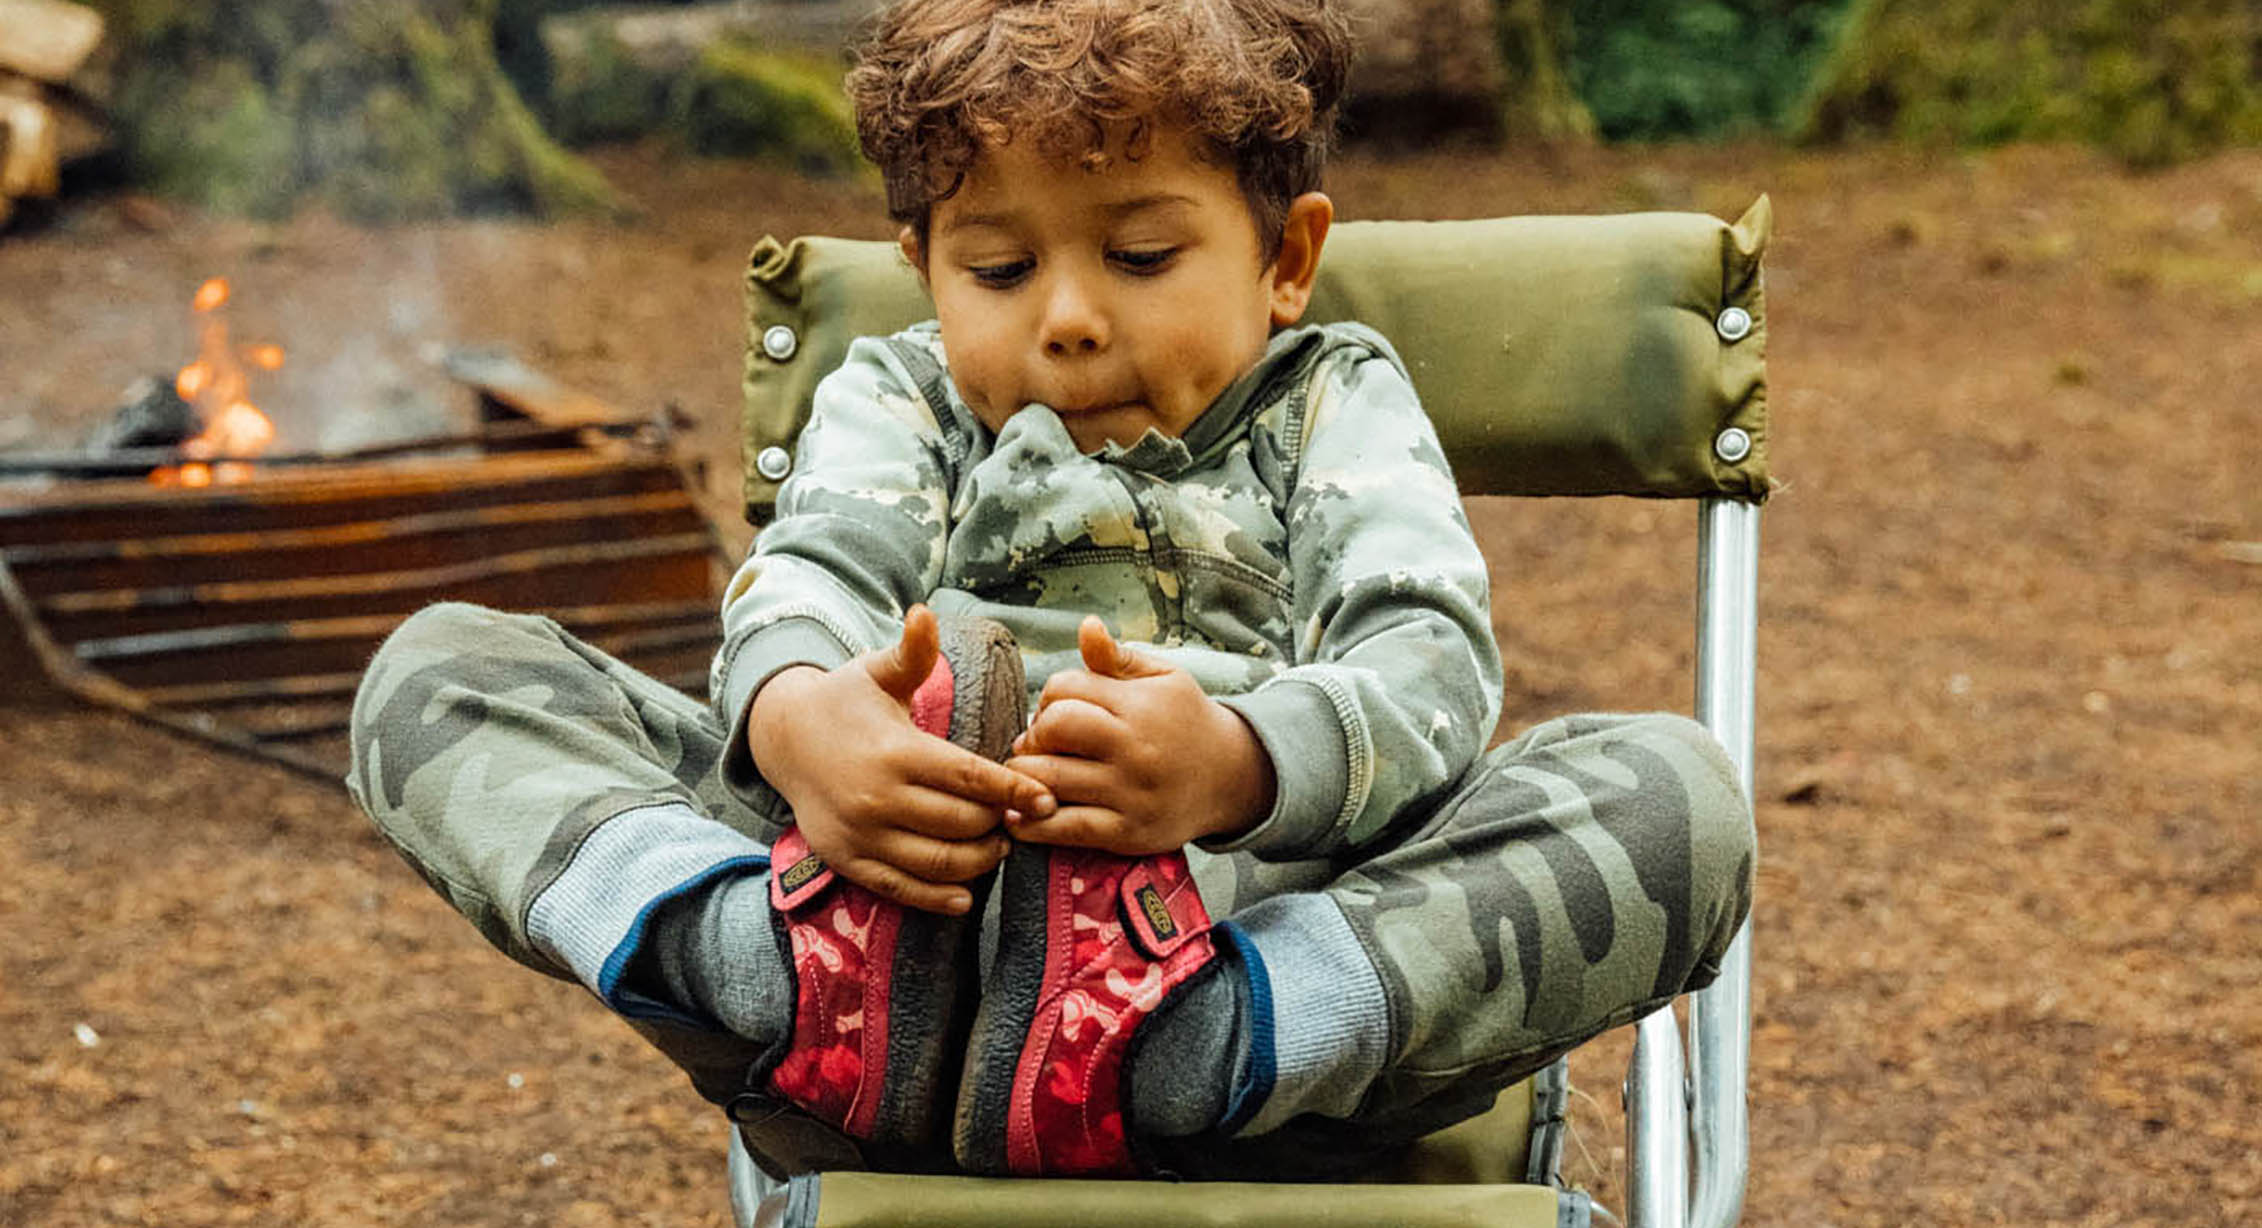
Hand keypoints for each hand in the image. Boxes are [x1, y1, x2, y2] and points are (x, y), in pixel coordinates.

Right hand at [746, 606, 1054, 913]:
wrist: (784, 739)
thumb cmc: (845, 701)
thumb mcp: (877, 673)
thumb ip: (911, 652)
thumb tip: (926, 614)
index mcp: (895, 752)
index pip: (968, 777)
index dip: (1012, 790)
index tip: (1045, 799)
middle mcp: (877, 798)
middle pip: (960, 824)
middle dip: (999, 825)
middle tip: (1021, 820)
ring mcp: (861, 835)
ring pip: (937, 862)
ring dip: (978, 862)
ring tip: (998, 847)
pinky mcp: (848, 860)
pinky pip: (900, 888)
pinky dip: (937, 897)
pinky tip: (966, 893)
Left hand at [1003, 617, 1275, 853]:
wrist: (1231, 779)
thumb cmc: (1186, 721)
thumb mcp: (1164, 679)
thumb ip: (1118, 657)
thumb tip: (1086, 626)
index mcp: (1140, 704)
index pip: (1064, 688)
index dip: (1048, 696)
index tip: (1055, 710)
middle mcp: (1135, 748)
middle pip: (1053, 729)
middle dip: (1035, 733)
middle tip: (1041, 742)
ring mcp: (1130, 793)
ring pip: (1049, 779)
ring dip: (1025, 776)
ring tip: (1032, 773)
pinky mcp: (1126, 832)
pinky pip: (1065, 828)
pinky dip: (1032, 825)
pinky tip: (1023, 816)